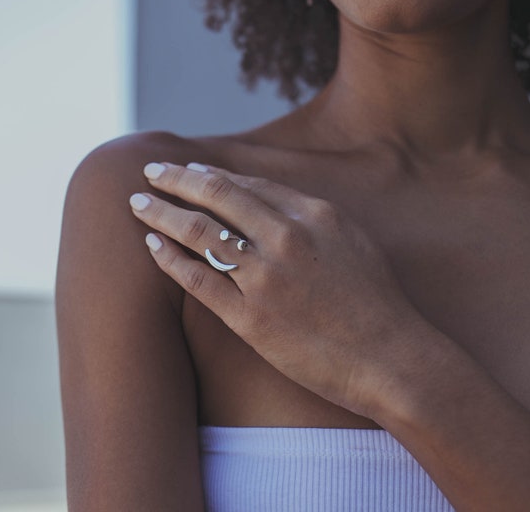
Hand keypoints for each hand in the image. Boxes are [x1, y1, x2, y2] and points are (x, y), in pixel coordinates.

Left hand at [129, 161, 426, 418]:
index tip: (189, 170)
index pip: (247, 184)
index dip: (211, 175)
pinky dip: (170, 259)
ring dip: (162, 213)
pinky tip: (152, 245)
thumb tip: (269, 201)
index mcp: (313, 214)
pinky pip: (199, 280)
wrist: (391, 358)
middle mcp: (286, 238)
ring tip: (138, 203)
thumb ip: (310, 216)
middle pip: (216, 196)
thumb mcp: (351, 239)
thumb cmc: (376, 300)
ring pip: (199, 233)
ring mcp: (266, 278)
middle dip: (176, 179)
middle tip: (150, 171)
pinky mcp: (251, 318)